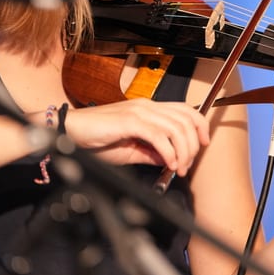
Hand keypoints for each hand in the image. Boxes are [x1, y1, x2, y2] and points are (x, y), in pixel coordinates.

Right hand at [65, 99, 209, 175]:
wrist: (70, 132)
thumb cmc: (95, 140)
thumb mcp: (129, 150)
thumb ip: (150, 152)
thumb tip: (169, 159)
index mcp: (148, 109)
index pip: (185, 110)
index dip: (200, 126)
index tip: (203, 144)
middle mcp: (147, 106)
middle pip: (185, 119)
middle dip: (194, 144)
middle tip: (187, 165)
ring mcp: (139, 112)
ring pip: (176, 127)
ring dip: (183, 150)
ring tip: (178, 167)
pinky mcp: (130, 121)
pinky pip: (159, 136)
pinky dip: (168, 151)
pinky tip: (167, 163)